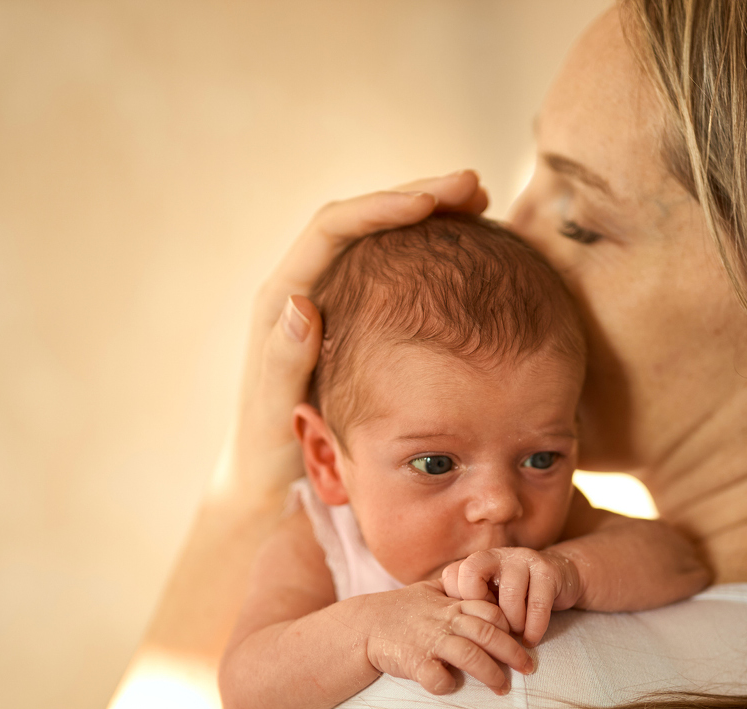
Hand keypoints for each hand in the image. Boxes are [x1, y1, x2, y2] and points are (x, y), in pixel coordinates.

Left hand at [216, 171, 489, 507]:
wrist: (267, 482)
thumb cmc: (268, 453)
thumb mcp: (273, 412)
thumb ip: (283, 362)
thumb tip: (302, 302)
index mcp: (284, 298)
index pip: (333, 228)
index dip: (382, 207)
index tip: (433, 203)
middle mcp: (308, 288)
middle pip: (364, 220)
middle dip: (419, 197)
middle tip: (475, 189)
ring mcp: (335, 302)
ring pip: (384, 241)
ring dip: (429, 218)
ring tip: (479, 206)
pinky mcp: (356, 321)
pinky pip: (396, 272)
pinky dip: (431, 256)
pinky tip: (470, 255)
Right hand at [355, 581, 530, 696]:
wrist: (365, 626)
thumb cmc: (403, 610)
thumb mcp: (431, 591)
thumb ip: (458, 590)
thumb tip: (487, 589)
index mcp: (452, 605)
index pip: (491, 611)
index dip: (511, 627)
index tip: (523, 641)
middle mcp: (445, 621)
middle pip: (489, 633)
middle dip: (513, 652)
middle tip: (529, 668)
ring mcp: (430, 642)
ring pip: (471, 656)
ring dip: (491, 673)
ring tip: (503, 688)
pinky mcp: (414, 662)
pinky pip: (437, 678)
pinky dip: (447, 685)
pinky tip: (452, 688)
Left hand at [440, 548, 581, 647]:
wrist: (560, 576)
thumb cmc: (516, 595)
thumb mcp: (490, 596)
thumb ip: (469, 605)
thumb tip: (449, 633)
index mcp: (477, 560)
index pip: (452, 575)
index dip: (460, 603)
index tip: (475, 619)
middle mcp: (497, 554)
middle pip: (471, 574)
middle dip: (481, 609)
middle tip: (494, 628)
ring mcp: (523, 559)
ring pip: (508, 596)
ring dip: (512, 624)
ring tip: (515, 635)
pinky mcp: (548, 571)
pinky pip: (537, 605)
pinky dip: (533, 629)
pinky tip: (530, 639)